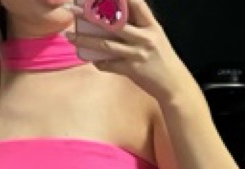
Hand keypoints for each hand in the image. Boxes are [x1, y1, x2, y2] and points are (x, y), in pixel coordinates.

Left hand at [65, 0, 193, 105]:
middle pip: (113, 22)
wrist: (174, 84)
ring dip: (86, 41)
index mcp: (151, 25)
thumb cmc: (162, 59)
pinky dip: (99, 62)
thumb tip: (116, 18)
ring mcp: (138, 53)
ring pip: (106, 44)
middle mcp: (144, 36)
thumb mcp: (155, 36)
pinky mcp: (133, 70)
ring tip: (70, 37)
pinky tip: (89, 60)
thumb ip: (139, 26)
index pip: (135, 3)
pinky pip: (110, 65)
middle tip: (73, 10)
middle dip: (90, 15)